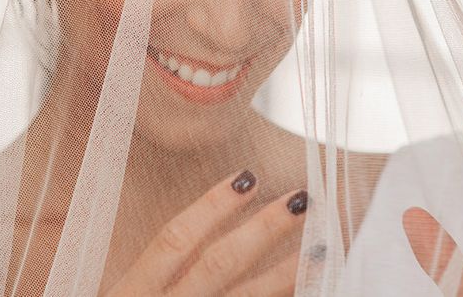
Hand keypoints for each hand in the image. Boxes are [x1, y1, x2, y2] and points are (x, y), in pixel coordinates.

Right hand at [102, 170, 308, 296]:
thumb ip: (158, 272)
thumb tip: (202, 232)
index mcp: (137, 293)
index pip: (176, 239)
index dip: (211, 206)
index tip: (247, 177)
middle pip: (220, 264)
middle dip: (263, 230)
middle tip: (304, 199)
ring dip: (288, 274)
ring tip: (325, 247)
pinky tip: (313, 291)